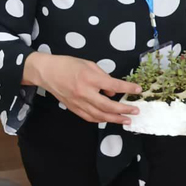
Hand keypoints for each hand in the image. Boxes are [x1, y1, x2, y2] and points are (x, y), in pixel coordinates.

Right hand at [25, 53, 141, 124]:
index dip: (127, 89)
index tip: (138, 90)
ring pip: (99, 115)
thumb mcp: (89, 65)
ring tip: (127, 120)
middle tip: (135, 110)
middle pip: (107, 106)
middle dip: (124, 109)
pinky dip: (101, 120)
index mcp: (90, 78)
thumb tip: (113, 91)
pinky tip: (110, 119)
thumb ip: (103, 77)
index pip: (113, 85)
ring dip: (115, 119)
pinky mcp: (73, 108)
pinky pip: (89, 117)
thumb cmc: (68, 65)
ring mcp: (78, 102)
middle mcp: (84, 92)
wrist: (47, 72)